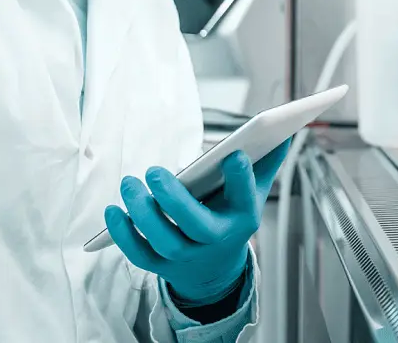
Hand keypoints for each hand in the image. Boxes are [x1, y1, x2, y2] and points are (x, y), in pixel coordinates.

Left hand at [105, 140, 291, 306]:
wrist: (215, 267)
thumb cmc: (232, 216)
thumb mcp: (253, 192)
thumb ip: (266, 161)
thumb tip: (283, 129)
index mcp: (243, 218)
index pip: (245, 199)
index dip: (242, 179)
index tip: (233, 154)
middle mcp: (216, 240)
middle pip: (196, 226)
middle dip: (174, 200)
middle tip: (154, 171)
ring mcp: (188, 256)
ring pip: (164, 241)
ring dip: (143, 213)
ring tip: (130, 184)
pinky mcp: (162, 265)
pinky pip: (140, 254)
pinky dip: (124, 235)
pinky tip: (113, 211)